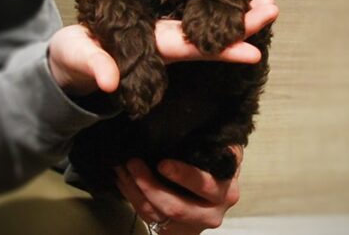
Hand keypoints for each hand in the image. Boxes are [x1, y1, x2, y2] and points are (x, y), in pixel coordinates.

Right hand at [48, 0, 277, 94]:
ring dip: (234, 15)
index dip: (223, 51)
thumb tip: (108, 83)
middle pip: (209, 35)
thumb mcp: (82, 62)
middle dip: (242, 25)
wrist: (73, 57)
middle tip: (273, 8)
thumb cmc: (77, 60)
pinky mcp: (154, 23)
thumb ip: (95, 68)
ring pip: (203, 24)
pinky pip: (189, 15)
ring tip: (265, 3)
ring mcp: (162, 33)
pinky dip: (212, 7)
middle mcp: (165, 42)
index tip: (255, 50)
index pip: (193, 49)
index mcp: (152, 49)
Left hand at [115, 145, 244, 233]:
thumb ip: (216, 143)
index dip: (182, 175)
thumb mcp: (224, 152)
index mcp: (225, 191)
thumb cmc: (218, 166)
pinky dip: (132, 197)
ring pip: (156, 214)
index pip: (203, 185)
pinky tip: (123, 180)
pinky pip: (148, 217)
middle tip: (133, 163)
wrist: (217, 192)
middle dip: (150, 186)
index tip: (162, 163)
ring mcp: (191, 226)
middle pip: (176, 208)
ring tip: (122, 168)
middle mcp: (211, 214)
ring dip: (134, 190)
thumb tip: (202, 123)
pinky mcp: (174, 231)